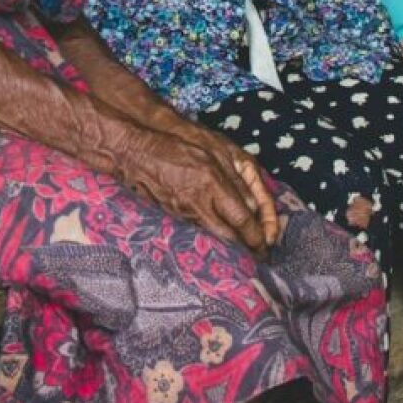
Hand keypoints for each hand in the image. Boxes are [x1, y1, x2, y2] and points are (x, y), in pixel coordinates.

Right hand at [110, 121, 274, 254]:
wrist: (136, 152)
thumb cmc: (175, 146)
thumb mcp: (212, 153)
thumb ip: (234, 178)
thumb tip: (251, 204)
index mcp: (212, 184)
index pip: (241, 219)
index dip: (256, 236)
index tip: (265, 245)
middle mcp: (198, 202)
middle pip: (228, 235)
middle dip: (245, 248)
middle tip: (259, 256)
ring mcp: (183, 211)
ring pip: (213, 233)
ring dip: (229, 243)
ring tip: (243, 248)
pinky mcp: (173, 213)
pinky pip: (198, 226)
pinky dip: (211, 232)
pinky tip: (218, 232)